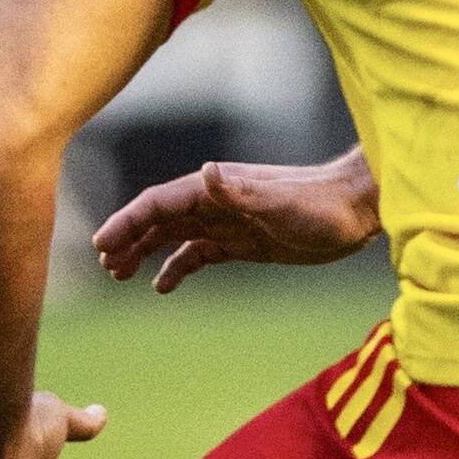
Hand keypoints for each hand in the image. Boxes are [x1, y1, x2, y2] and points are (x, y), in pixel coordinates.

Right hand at [91, 155, 377, 290]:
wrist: (356, 210)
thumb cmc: (320, 204)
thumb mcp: (278, 200)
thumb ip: (239, 190)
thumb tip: (206, 171)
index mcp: (214, 191)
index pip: (157, 204)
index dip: (127, 221)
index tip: (102, 244)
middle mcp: (213, 204)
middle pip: (157, 220)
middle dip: (127, 239)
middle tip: (106, 266)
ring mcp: (226, 223)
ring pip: (172, 236)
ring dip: (143, 252)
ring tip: (120, 274)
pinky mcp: (242, 243)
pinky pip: (198, 254)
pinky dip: (176, 267)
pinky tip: (162, 287)